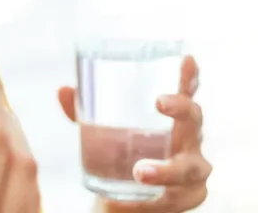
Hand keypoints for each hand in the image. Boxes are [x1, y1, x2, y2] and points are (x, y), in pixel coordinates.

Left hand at [58, 56, 211, 211]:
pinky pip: (184, 197)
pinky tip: (148, 198)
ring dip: (166, 169)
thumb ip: (83, 112)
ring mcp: (193, 167)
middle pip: (194, 118)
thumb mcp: (101, 132)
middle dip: (181, 107)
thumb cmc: (121, 154)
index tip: (187, 58)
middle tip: (159, 102)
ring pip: (190, 166)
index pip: (185, 90)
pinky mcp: (190, 195)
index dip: (189, 74)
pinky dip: (165, 197)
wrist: (126, 198)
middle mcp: (188, 137)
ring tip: (139, 171)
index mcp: (171, 116)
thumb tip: (64, 90)